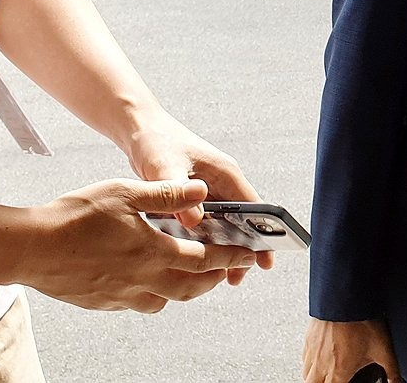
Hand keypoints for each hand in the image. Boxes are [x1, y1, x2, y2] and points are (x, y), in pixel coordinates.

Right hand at [23, 178, 258, 312]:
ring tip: (189, 275)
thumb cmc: (75, 218)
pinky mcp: (100, 301)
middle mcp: (142, 280)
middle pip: (190, 288)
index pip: (205, 260)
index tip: (248, 257)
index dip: (230, 258)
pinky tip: (146, 279)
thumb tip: (201, 191)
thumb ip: (168, 193)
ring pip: (164, 300)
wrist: (30, 248)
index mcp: (154, 253)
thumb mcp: (127, 192)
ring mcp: (120, 295)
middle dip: (213, 279)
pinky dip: (151, 294)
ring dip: (183, 288)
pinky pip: (136, 304)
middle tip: (225, 269)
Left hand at [125, 109, 273, 281]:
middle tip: (237, 277)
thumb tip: (194, 224)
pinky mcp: (195, 196)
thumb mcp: (165, 167)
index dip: (263, 233)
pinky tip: (199, 257)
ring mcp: (210, 189)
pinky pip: (209, 222)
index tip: (266, 259)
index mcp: (226, 173)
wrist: (141, 128)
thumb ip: (179, 195)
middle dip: (244, 248)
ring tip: (220, 274)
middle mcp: (223, 182)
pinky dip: (208, 239)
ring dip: (225, 246)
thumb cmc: (156, 142)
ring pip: (226, 223)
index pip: (255, 207)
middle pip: (243, 220)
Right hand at [303, 318, 399, 382]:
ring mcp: (312, 350)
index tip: (346, 382)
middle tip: (333, 379)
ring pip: (306, 373)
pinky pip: (304, 357)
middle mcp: (321, 364)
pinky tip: (320, 356)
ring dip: (315, 376)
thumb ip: (392, 370)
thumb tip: (397, 380)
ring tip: (326, 373)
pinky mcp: (308, 337)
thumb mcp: (383, 349)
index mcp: (338, 372)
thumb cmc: (361, 321)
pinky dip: (310, 362)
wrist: (345, 297)